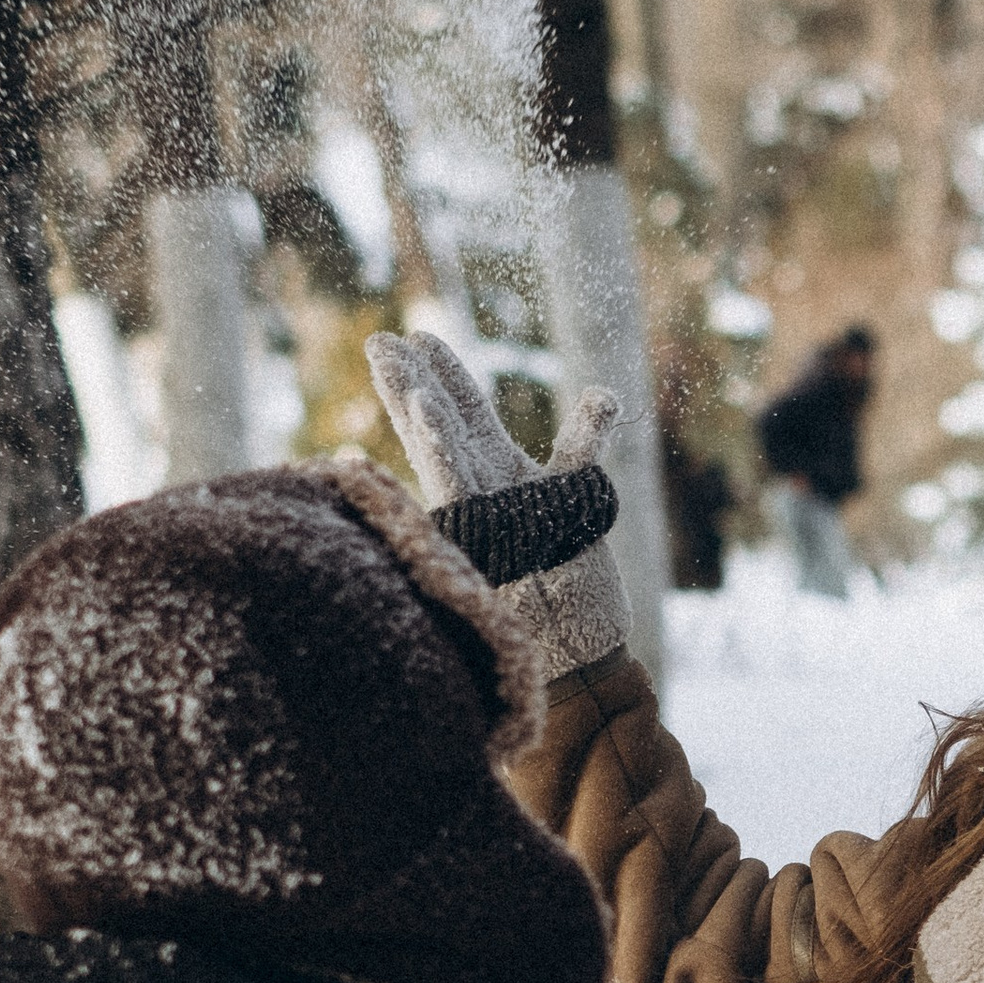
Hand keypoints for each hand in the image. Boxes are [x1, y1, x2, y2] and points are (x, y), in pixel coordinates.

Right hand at [367, 334, 631, 674]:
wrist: (578, 646)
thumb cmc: (573, 578)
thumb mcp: (578, 493)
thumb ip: (584, 441)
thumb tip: (604, 393)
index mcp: (496, 471)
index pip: (463, 410)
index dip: (443, 372)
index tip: (418, 335)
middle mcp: (480, 487)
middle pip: (439, 421)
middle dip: (409, 379)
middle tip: (380, 340)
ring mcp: (481, 510)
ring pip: (439, 447)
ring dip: (416, 402)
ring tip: (392, 361)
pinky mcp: (488, 534)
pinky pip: (459, 486)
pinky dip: (441, 447)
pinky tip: (422, 412)